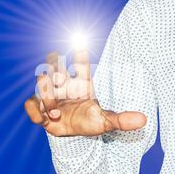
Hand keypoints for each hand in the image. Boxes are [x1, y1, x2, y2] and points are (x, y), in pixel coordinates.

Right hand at [24, 50, 146, 136]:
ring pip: (41, 81)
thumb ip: (121, 120)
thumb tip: (144, 120)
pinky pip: (30, 103)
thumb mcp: (105, 121)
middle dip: (54, 66)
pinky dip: (35, 111)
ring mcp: (50, 94)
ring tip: (57, 112)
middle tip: (61, 79)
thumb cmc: (88, 120)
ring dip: (48, 95)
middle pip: (54, 61)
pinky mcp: (39, 107)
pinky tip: (45, 120)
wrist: (71, 135)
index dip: (80, 51)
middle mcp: (64, 84)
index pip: (81, 63)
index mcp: (81, 83)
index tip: (80, 38)